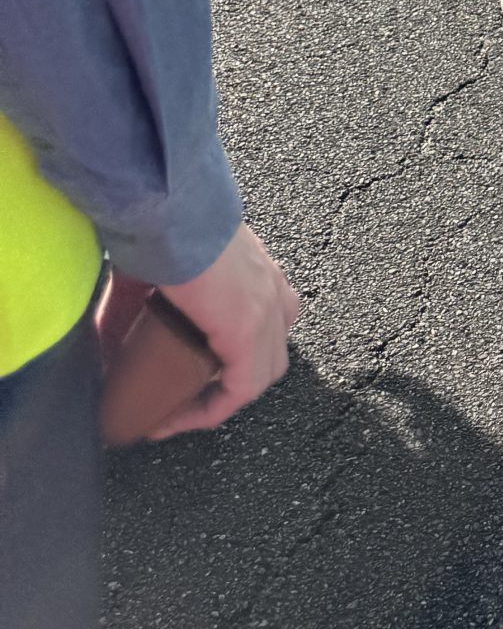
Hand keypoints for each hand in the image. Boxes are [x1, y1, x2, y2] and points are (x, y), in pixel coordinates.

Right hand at [147, 225, 301, 439]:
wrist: (165, 210)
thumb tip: (104, 343)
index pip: (263, 329)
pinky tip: (176, 419)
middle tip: (182, 400)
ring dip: (220, 399)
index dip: (228, 363)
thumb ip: (133, 309)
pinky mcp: (249, 327)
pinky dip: (211, 409)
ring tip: (178, 414)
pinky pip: (241, 387)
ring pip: (260, 374)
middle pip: (267, 356)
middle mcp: (272, 289)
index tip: (183, 384)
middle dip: (226, 384)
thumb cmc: (159, 226)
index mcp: (257, 272)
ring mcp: (267, 308)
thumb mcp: (151, 276)